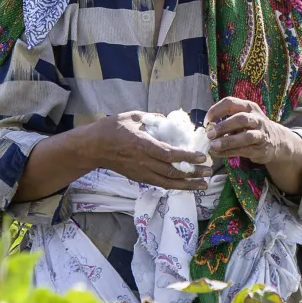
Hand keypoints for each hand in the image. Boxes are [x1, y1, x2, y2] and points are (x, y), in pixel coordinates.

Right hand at [91, 112, 211, 189]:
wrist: (92, 147)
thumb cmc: (111, 128)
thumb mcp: (133, 116)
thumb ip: (153, 118)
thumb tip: (169, 120)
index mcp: (143, 145)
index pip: (169, 154)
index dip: (187, 157)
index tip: (202, 158)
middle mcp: (143, 161)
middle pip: (171, 171)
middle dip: (192, 174)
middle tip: (209, 173)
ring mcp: (140, 172)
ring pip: (166, 182)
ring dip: (186, 185)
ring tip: (203, 185)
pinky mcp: (138, 177)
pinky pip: (159, 183)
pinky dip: (174, 186)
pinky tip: (186, 186)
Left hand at [205, 97, 301, 194]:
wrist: (276, 141)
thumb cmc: (252, 127)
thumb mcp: (243, 118)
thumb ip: (227, 121)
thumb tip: (206, 129)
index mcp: (249, 107)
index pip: (231, 102)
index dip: (216, 110)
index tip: (206, 120)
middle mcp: (257, 118)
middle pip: (240, 119)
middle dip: (223, 126)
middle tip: (209, 134)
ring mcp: (261, 134)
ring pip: (245, 136)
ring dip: (227, 141)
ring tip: (213, 146)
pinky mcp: (261, 148)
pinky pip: (243, 150)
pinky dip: (228, 152)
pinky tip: (217, 154)